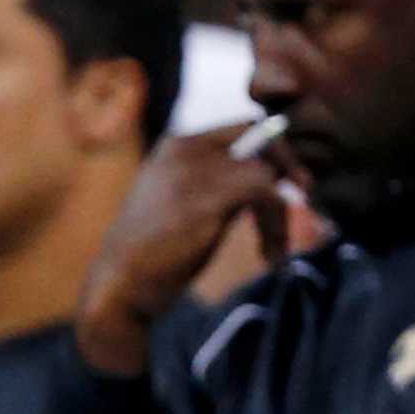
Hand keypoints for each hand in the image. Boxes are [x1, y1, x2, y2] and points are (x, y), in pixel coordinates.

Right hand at [75, 124, 306, 374]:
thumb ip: (216, 185)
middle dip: (288, 170)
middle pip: (260, 136)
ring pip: (268, 169)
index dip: (272, 156)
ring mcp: (194, 169)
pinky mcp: (208, 196)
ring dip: (281, 215)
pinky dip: (276, 226)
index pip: (242, 128)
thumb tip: (270, 179)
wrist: (120, 285)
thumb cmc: (153, 255)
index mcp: (176, 145)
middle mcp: (184, 147)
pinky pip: (265, 191)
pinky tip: (270, 257)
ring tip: (275, 252)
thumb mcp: (182, 206)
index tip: (283, 193)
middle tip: (294, 212)